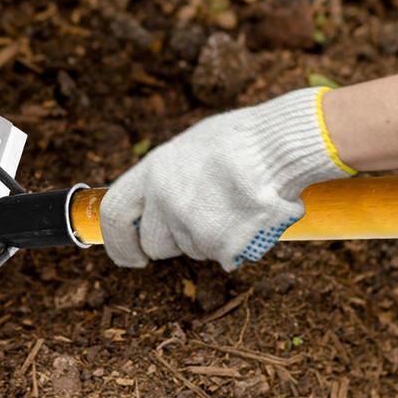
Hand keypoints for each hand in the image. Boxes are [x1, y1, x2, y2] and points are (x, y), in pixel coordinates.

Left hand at [100, 87, 352, 270]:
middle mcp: (166, 199)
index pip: (114, 214)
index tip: (132, 256)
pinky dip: (238, 245)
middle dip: (175, 243)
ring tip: (236, 204)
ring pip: (194, 251)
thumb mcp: (190, 147)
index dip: (119, 241)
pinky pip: (224, 257)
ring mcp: (193, 224)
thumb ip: (166, 178)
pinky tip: (251, 216)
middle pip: (155, 245)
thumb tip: (152, 207)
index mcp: (154, 170)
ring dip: (212, 239)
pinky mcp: (222, 244)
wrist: (284, 145)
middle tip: (205, 221)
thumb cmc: (244, 140)